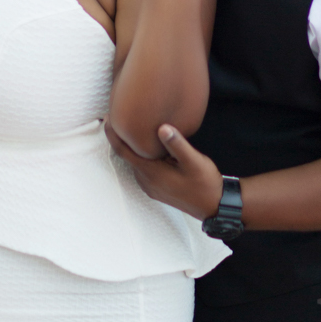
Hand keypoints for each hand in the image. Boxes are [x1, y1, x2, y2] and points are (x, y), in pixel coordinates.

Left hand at [105, 119, 223, 220]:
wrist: (214, 206)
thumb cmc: (205, 183)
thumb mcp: (194, 161)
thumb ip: (177, 144)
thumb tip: (161, 127)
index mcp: (152, 173)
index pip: (124, 151)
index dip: (114, 135)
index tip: (107, 118)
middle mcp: (147, 181)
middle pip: (127, 156)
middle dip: (120, 137)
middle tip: (117, 115)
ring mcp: (151, 186)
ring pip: (135, 162)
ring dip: (131, 146)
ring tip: (130, 126)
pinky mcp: (157, 188)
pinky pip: (143, 168)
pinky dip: (140, 155)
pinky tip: (147, 145)